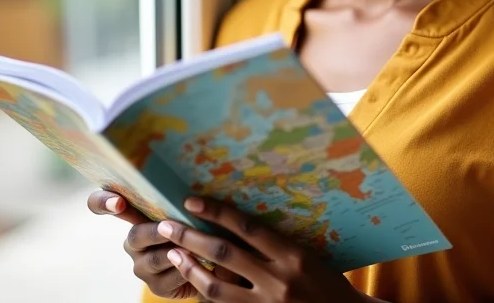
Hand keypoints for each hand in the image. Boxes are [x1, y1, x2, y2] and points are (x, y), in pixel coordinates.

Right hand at [87, 189, 241, 299]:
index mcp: (136, 214)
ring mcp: (142, 265)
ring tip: (193, 245)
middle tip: (169, 227)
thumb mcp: (188, 203)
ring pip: (154, 259)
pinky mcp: (157, 286)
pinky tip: (200, 263)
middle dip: (154, 232)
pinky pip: (168, 279)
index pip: (101, 203)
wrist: (213, 259)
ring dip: (175, 250)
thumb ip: (179, 192)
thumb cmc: (199, 223)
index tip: (119, 203)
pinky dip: (185, 269)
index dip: (103, 202)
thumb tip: (185, 173)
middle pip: (134, 235)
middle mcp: (134, 240)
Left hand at [156, 196, 365, 302]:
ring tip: (173, 253)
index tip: (192, 200)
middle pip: (225, 254)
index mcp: (292, 254)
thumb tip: (241, 224)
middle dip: (192, 237)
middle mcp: (277, 278)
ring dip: (190, 268)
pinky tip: (192, 282)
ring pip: (216, 286)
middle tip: (166, 224)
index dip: (218, 213)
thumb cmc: (327, 283)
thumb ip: (276, 243)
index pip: (248, 228)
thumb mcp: (307, 256)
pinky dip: (205, 293)